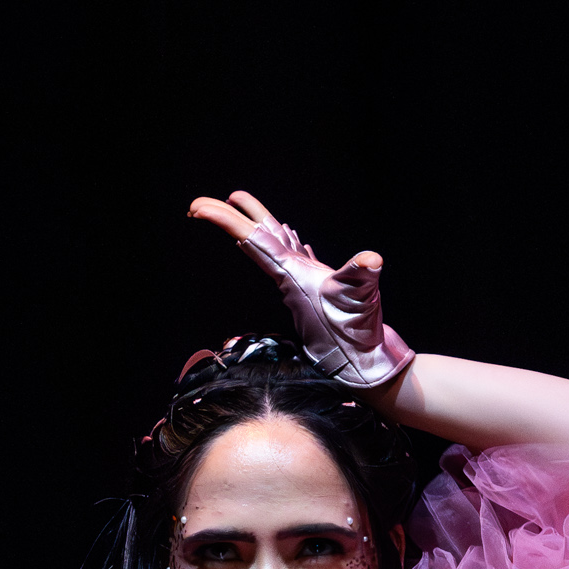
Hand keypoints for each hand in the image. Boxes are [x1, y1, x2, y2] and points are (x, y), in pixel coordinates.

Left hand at [189, 188, 413, 389]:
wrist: (363, 365)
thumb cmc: (355, 336)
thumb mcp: (359, 300)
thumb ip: (360, 276)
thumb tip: (370, 260)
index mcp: (290, 274)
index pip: (252, 240)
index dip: (225, 221)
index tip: (197, 208)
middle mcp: (290, 276)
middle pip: (253, 237)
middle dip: (226, 217)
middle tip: (197, 205)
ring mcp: (302, 281)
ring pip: (273, 243)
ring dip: (255, 223)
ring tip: (238, 203)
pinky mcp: (318, 286)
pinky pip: (296, 257)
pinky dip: (291, 243)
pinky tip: (294, 238)